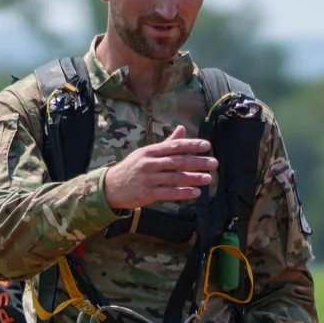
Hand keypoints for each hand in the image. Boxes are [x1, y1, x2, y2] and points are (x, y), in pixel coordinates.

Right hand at [102, 125, 216, 209]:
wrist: (110, 187)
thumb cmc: (131, 168)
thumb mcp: (146, 153)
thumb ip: (166, 143)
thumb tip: (182, 129)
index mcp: (151, 151)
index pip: (175, 146)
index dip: (192, 145)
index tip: (207, 146)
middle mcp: (150, 163)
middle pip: (178, 161)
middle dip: (197, 162)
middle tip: (214, 163)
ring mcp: (148, 178)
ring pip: (175, 177)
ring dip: (194, 178)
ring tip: (208, 178)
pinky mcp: (147, 193)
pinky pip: (168, 193)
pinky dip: (183, 192)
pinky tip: (195, 192)